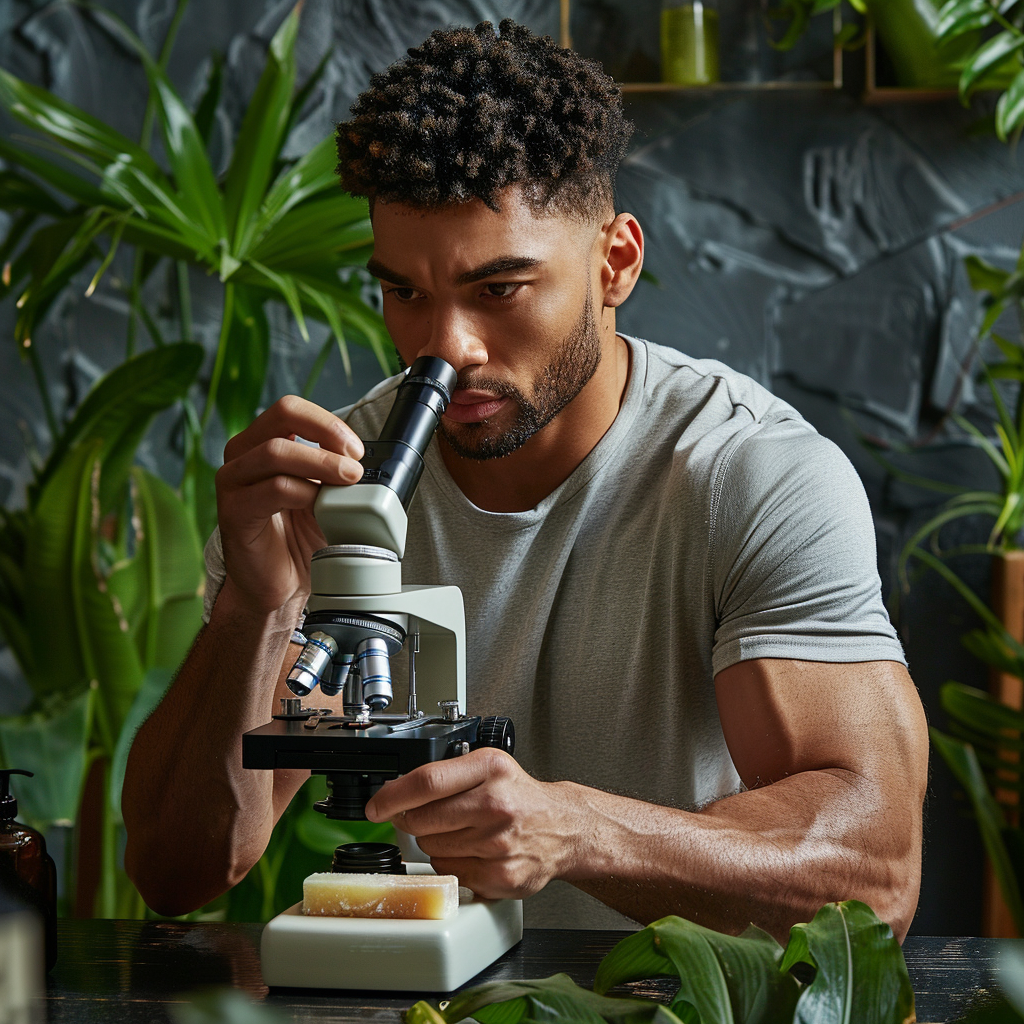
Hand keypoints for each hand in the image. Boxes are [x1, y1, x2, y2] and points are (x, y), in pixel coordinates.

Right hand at [214, 396, 364, 618]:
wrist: (280, 585)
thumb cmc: (300, 537)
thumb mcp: (327, 495)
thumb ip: (339, 472)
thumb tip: (369, 459)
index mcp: (263, 443)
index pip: (291, 409)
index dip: (327, 422)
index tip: (356, 450)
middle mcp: (243, 455)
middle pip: (281, 414)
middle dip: (327, 433)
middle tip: (355, 463)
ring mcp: (233, 481)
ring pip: (276, 452)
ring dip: (321, 464)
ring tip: (347, 482)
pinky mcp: (234, 511)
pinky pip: (273, 489)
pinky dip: (304, 493)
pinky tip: (321, 507)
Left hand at [365, 749, 580, 898]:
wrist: (564, 828)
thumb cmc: (521, 796)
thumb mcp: (489, 766)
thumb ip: (445, 775)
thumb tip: (394, 792)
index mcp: (491, 769)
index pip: (427, 782)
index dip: (392, 796)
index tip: (377, 806)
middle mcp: (496, 805)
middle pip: (422, 820)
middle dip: (415, 820)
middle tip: (431, 817)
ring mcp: (498, 844)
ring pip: (432, 849)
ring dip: (435, 843)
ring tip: (462, 833)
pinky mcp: (500, 877)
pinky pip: (450, 873)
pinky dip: (452, 865)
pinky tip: (473, 852)